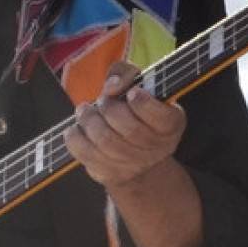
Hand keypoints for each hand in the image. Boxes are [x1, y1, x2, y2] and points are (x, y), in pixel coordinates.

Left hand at [64, 63, 185, 189]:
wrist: (132, 150)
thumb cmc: (133, 109)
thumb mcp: (137, 84)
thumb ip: (125, 72)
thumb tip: (111, 86)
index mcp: (171, 123)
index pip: (160, 116)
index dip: (142, 103)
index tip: (131, 93)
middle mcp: (158, 148)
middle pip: (129, 128)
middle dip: (109, 109)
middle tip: (101, 101)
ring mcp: (134, 165)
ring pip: (106, 142)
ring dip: (89, 121)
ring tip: (84, 111)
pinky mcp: (110, 174)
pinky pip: (87, 155)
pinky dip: (76, 138)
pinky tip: (76, 128)